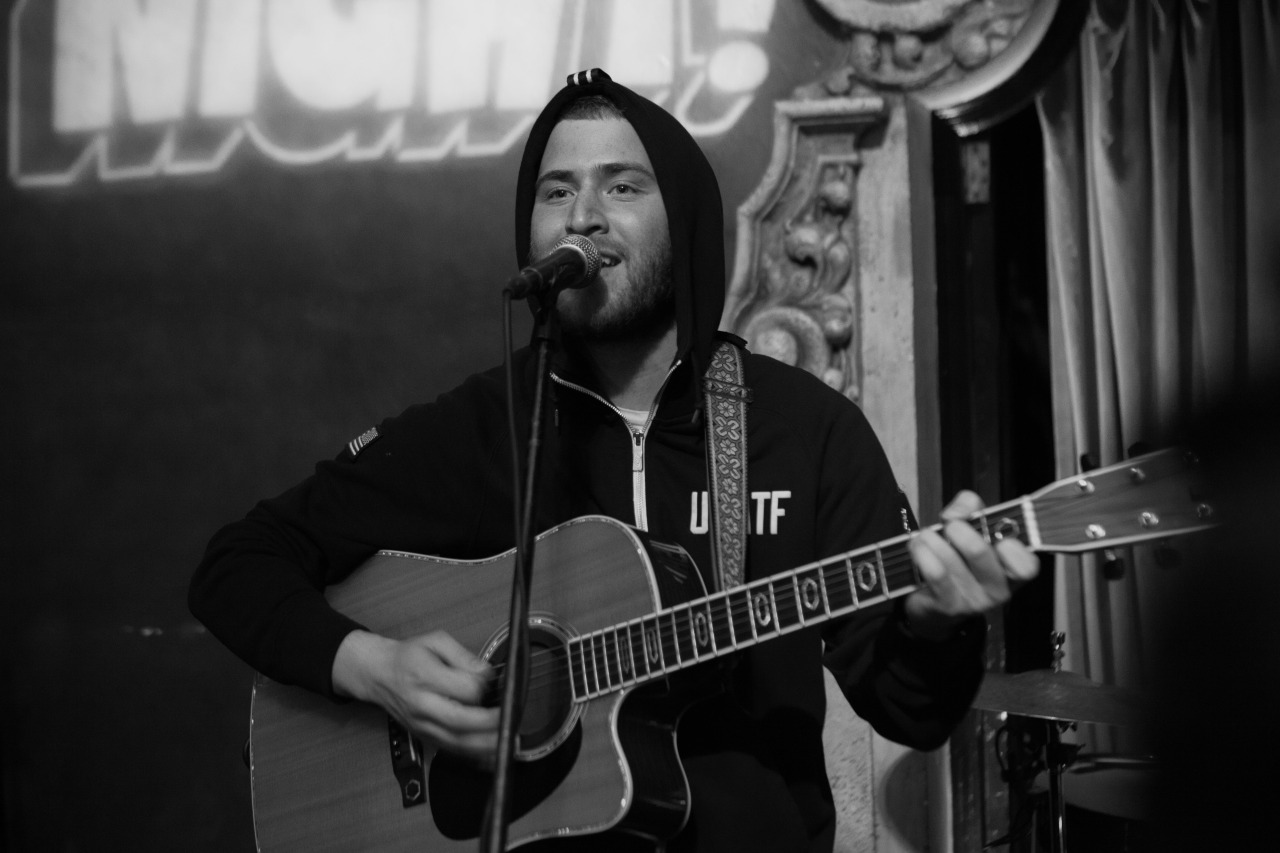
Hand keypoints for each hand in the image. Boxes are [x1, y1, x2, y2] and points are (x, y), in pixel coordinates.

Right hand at [332, 629, 499, 761]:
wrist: (378, 674)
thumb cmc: (408, 656)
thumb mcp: (436, 641)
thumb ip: (464, 656)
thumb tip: (486, 673)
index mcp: (424, 676)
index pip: (462, 689)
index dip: (483, 687)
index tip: (494, 681)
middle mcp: (421, 705)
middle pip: (460, 722)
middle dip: (490, 723)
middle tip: (512, 718)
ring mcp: (421, 725)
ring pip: (456, 742)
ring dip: (485, 745)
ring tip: (508, 740)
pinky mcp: (424, 736)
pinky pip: (450, 750)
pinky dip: (473, 755)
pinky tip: (491, 751)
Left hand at [903, 490, 1038, 639]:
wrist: (933, 603)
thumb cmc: (958, 560)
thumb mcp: (971, 530)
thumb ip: (971, 509)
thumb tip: (958, 511)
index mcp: (1013, 570)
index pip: (1026, 565)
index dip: (1010, 547)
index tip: (990, 531)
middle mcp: (999, 589)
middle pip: (979, 551)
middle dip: (956, 529)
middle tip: (949, 526)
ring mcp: (974, 601)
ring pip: (950, 559)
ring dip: (931, 539)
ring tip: (926, 537)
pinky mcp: (949, 607)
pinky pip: (934, 573)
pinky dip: (921, 553)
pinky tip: (918, 549)